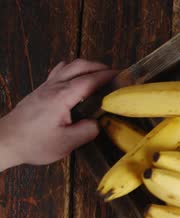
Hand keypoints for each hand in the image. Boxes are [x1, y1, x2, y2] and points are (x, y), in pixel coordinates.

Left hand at [0, 59, 117, 170]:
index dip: (107, 76)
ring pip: (68, 66)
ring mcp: (45, 87)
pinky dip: (72, 71)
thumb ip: (87, 131)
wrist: (5, 141)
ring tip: (97, 75)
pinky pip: (58, 72)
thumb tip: (98, 123)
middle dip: (99, 66)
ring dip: (85, 66)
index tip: (121, 75)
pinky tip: (77, 81)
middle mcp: (53, 87)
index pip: (89, 80)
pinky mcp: (40, 92)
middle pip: (79, 66)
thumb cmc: (32, 143)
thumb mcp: (66, 143)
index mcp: (62, 97)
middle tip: (113, 74)